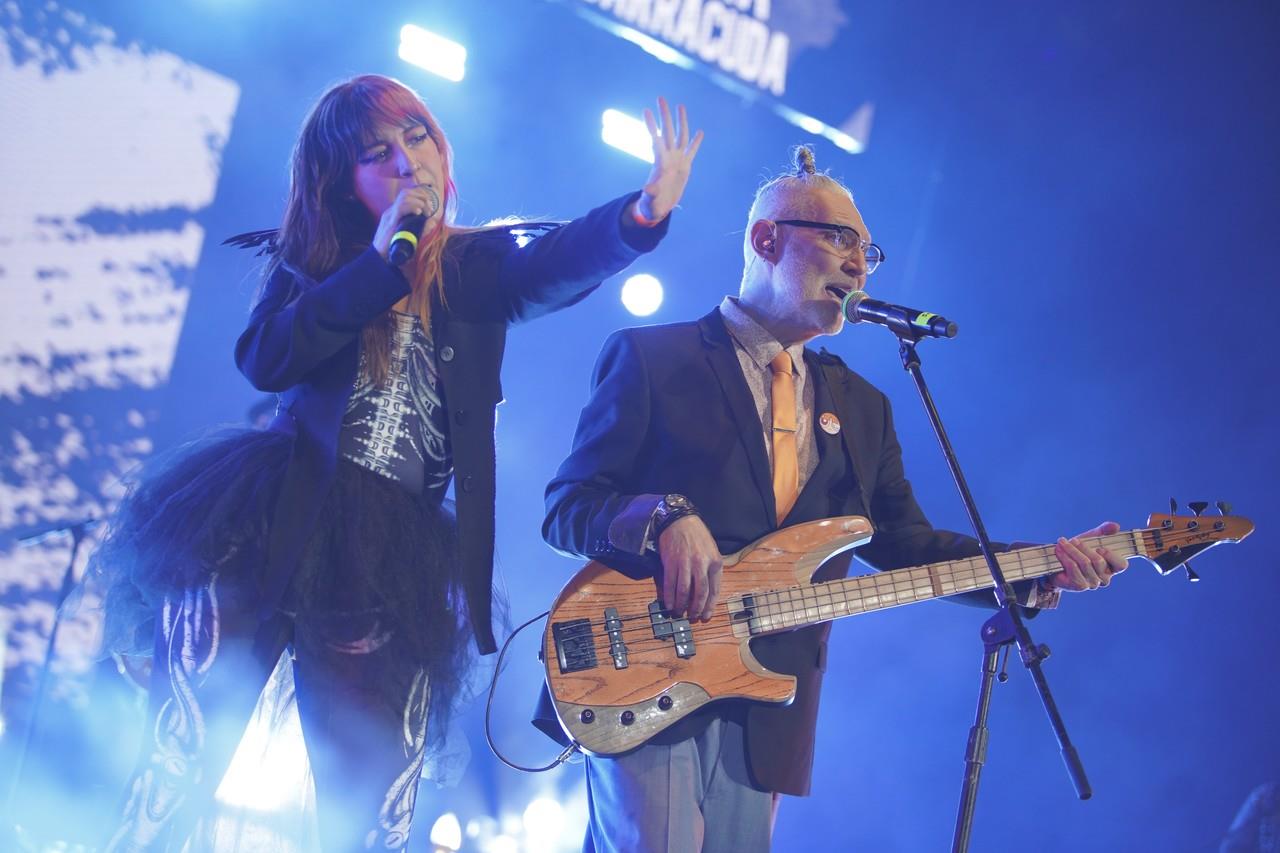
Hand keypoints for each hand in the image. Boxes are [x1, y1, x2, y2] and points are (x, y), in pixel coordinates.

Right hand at [372, 184, 440, 260]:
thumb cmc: (394, 248)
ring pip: (404, 197)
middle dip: (421, 196)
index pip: (407, 194)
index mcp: (394, 212)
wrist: (379, 257)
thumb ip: (420, 229)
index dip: (420, 195)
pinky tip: (418, 212)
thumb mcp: (410, 235)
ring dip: (419, 202)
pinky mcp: (390, 222)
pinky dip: (411, 207)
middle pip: (406, 192)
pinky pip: (400, 208)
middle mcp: (391, 211)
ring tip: (426, 212)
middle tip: (430, 209)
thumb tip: (432, 223)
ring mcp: (389, 215)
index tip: (430, 204)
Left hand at [633, 97, 703, 223]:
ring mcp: (677, 160)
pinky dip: (696, 142)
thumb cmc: (653, 203)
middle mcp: (668, 157)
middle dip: (664, 115)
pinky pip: (692, 151)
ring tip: (680, 106)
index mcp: (660, 162)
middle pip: (667, 131)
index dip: (651, 125)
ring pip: (680, 136)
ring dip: (681, 121)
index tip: (646, 110)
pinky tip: (700, 132)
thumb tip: (646, 189)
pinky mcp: (685, 166)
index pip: (655, 139)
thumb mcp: (651, 198)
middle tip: (660, 98)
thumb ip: (650, 191)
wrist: (660, 206)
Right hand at [657, 514, 721, 621]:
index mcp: (715, 562)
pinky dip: (668, 597)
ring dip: (681, 605)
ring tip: (678, 612)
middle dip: (695, 608)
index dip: (709, 606)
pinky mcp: (671, 563)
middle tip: (691, 616)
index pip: (714, 590)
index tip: (705, 616)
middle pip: (700, 593)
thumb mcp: (711, 551)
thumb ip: (711, 570)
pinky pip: (670, 584)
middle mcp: (701, 564)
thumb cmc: (697, 536)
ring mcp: (685, 563)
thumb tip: (707, 593)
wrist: (679, 521)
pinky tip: (668, 604)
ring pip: (684, 591)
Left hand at [1048, 521, 1128, 590]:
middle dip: (1083, 547)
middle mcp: (1105, 578)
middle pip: (1098, 560)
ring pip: (1084, 563)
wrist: (1057, 564)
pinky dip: (1064, 556)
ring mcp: (1093, 583)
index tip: (1099, 547)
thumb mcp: (1091, 539)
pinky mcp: (1080, 585)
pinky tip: (1059, 550)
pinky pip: (1073, 567)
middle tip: (1073, 540)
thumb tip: (1115, 526)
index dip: (1112, 556)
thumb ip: (1103, 531)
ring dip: (1071, 550)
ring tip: (1062, 542)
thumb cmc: (1078, 551)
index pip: (1121, 564)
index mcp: (1112, 567)